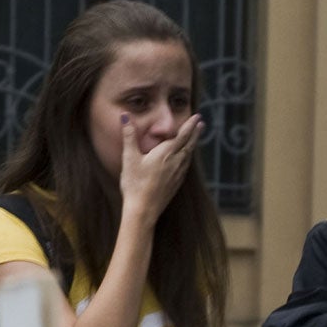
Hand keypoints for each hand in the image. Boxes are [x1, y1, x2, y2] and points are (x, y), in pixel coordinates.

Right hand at [120, 113, 202, 227]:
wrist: (143, 211)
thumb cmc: (135, 184)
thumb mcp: (130, 158)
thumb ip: (129, 136)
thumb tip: (125, 116)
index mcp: (166, 154)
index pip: (182, 135)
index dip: (190, 125)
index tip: (197, 117)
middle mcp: (175, 163)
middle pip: (189, 145)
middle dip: (195, 133)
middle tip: (202, 124)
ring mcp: (177, 175)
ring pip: (188, 156)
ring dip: (192, 145)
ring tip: (195, 139)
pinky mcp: (176, 185)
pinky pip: (185, 167)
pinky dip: (188, 159)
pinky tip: (185, 161)